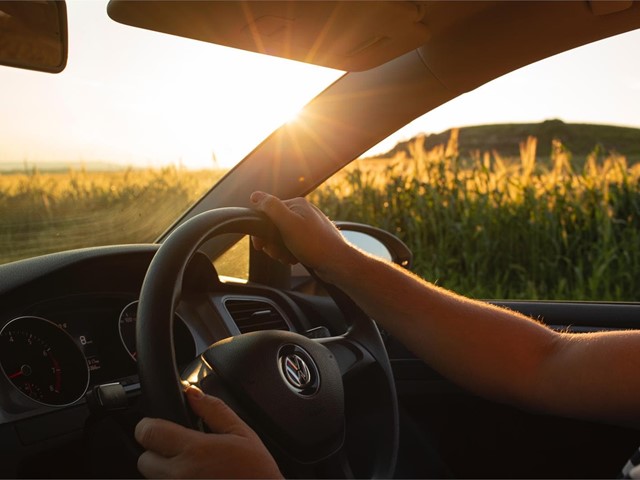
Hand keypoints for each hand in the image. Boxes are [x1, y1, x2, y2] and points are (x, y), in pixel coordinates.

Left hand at [135, 385, 281, 478]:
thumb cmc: (257, 474)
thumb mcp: (242, 433)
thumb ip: (214, 410)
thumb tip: (192, 393)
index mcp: (194, 451)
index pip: (147, 432)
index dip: (150, 425)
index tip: (160, 425)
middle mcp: (179, 476)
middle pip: (144, 459)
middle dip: (158, 451)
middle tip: (183, 449)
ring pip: (153, 477)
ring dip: (166, 471)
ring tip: (195, 468)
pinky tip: (198, 478)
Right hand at [250, 192, 352, 280]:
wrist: (337, 264)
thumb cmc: (315, 244)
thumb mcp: (288, 223)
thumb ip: (271, 208)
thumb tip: (255, 195)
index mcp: (297, 205)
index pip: (267, 212)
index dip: (261, 231)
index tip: (260, 245)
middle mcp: (302, 213)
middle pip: (273, 227)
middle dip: (272, 243)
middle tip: (278, 253)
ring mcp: (307, 226)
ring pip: (281, 238)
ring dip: (280, 251)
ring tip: (289, 257)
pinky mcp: (310, 240)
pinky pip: (291, 245)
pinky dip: (289, 254)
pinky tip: (295, 259)